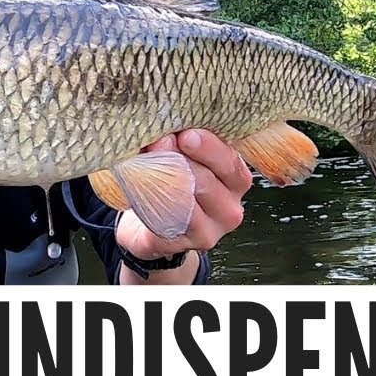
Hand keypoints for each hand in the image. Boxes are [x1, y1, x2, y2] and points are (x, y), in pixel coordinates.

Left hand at [115, 129, 251, 259]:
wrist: (148, 225)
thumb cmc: (172, 182)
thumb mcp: (185, 157)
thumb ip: (182, 143)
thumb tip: (165, 131)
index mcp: (236, 181)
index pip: (230, 163)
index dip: (209, 147)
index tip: (186, 134)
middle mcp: (230, 208)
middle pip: (208, 182)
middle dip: (179, 159)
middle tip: (159, 143)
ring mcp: (209, 231)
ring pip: (186, 203)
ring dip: (161, 179)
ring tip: (144, 162)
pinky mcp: (183, 244)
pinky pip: (165, 220)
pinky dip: (150, 200)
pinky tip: (139, 187)